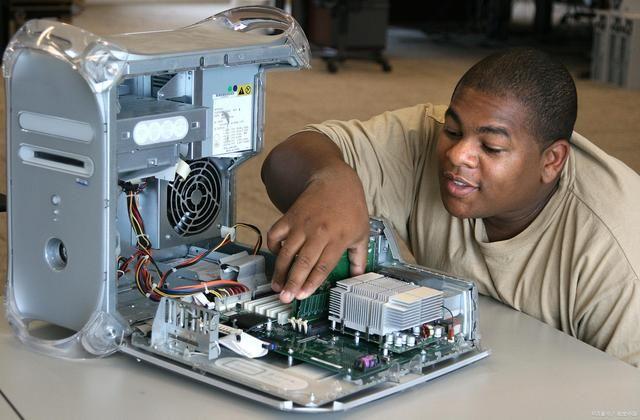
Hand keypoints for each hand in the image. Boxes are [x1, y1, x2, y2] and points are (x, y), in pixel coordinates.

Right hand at [267, 163, 369, 302]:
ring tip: (277, 285)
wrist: (336, 180)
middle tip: (285, 297)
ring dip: (280, 270)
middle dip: (292, 282)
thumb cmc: (351, 207)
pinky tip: (276, 255)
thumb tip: (358, 277)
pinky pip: (276, 233)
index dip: (311, 283)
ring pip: (287, 251)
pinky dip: (272, 245)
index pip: (322, 266)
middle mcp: (318, 233)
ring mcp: (302, 224)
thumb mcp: (362, 233)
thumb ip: (359, 258)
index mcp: (337, 239)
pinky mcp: (290, 216)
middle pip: (302, 262)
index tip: (303, 295)